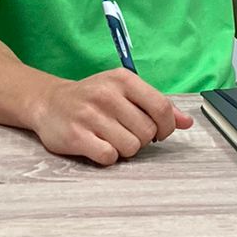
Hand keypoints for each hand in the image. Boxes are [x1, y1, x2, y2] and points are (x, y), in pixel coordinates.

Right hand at [32, 71, 193, 164]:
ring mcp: (90, 115)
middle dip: (141, 138)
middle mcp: (107, 94)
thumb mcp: (125, 92)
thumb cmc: (93, 98)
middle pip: (147, 132)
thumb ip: (157, 105)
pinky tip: (97, 145)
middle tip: (125, 132)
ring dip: (124, 149)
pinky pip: (109, 156)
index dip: (167, 127)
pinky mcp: (76, 136)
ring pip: (131, 147)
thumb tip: (187, 122)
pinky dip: (107, 156)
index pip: (162, 108)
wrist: (48, 102)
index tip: (158, 132)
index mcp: (123, 79)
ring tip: (110, 137)